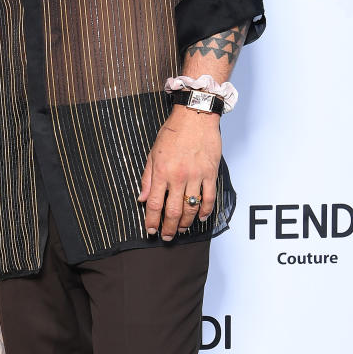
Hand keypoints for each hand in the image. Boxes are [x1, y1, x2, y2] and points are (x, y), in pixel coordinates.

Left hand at [138, 110, 220, 240]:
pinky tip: (201, 218)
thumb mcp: (153, 153)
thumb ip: (147, 178)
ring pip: (191, 207)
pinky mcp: (210, 173)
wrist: (195, 116)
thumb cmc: (173, 132)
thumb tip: (142, 198)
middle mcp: (178, 176)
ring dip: (185, 222)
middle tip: (166, 237)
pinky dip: (205, 210)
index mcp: (162, 172)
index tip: (150, 230)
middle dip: (168, 227)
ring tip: (180, 230)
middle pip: (172, 210)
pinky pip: (209, 197)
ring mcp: (196, 175)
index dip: (152, 220)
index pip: (155, 204)